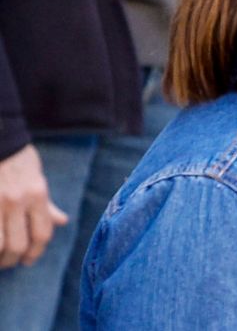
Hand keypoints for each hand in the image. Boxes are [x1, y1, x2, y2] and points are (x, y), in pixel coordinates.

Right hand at [0, 145, 67, 267]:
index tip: (29, 260)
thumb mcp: (38, 179)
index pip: (42, 233)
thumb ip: (46, 205)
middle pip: (18, 244)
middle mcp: (17, 201)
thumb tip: (62, 221)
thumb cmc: (19, 161)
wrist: (0, 141)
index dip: (36, 252)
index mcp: (37, 195)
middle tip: (9, 262)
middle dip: (14, 259)